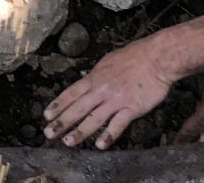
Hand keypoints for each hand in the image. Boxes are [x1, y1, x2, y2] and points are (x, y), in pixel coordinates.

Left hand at [44, 40, 176, 149]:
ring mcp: (116, 99)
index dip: (58, 105)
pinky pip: (118, 124)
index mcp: (95, 78)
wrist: (156, 58)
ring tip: (68, 142)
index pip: (71, 93)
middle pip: (78, 108)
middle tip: (49, 133)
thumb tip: (88, 82)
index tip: (47, 116)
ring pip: (94, 118)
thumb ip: (98, 75)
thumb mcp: (108, 62)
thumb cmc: (134, 57)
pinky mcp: (132, 108)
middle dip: (62, 122)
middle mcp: (101, 89)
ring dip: (80, 131)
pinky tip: (100, 145)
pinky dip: (108, 135)